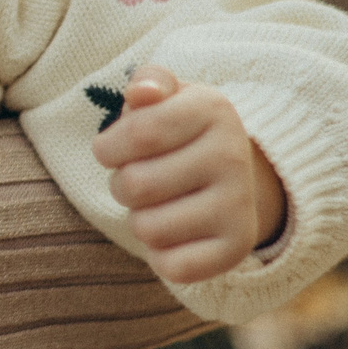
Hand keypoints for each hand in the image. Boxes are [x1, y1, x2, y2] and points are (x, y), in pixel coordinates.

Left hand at [91, 65, 285, 282]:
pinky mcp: (237, 248)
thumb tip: (141, 93)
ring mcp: (239, 206)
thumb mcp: (168, 95)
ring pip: (148, 228)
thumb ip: (149, 81)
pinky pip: (172, 267)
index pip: (138, 132)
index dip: (108, 147)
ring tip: (158, 205)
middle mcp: (233, 157)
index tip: (111, 149)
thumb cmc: (179, 131)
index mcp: (212, 109)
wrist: (234, 175)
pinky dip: (159, 256)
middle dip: (121, 185)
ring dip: (139, 220)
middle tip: (140, 179)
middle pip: (135, 185)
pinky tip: (173, 234)